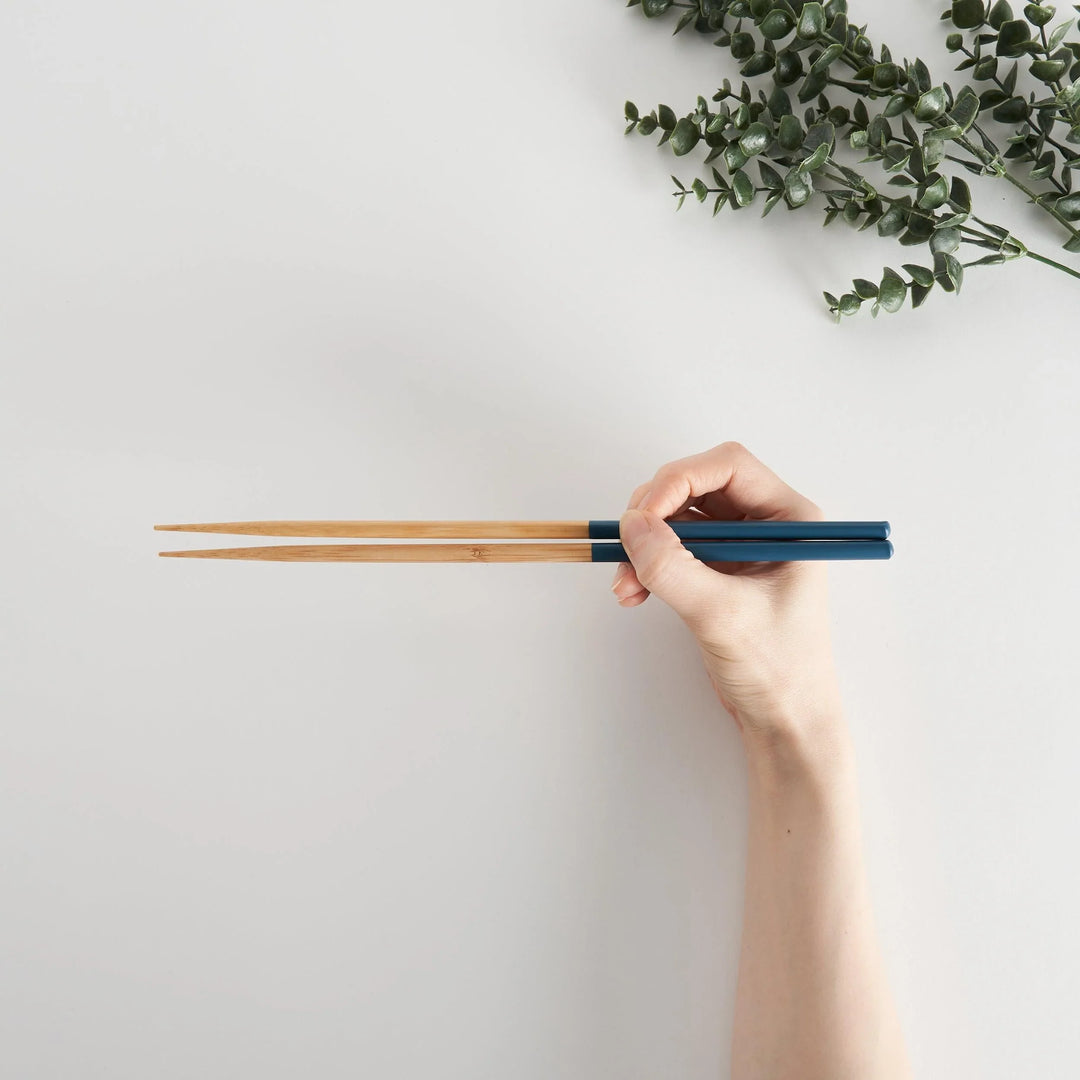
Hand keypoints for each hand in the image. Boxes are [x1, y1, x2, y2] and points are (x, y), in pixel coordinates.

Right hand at [611, 442, 842, 748]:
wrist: (783, 721)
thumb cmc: (778, 670)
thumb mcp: (721, 615)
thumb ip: (673, 567)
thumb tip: (631, 525)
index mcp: (789, 519)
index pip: (727, 466)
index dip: (679, 480)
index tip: (644, 515)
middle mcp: (765, 523)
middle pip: (695, 485)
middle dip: (655, 514)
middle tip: (630, 546)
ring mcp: (738, 547)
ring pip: (676, 517)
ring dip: (644, 543)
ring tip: (627, 584)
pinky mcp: (715, 571)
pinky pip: (670, 547)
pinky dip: (645, 564)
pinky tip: (632, 593)